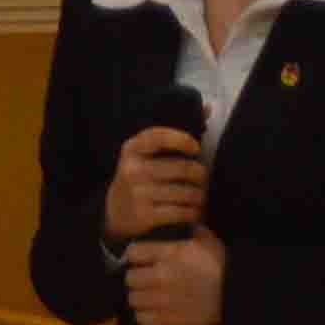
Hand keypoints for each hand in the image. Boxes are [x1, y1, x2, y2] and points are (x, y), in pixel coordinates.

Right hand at [102, 124, 211, 242]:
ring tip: (202, 196)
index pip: (159, 136)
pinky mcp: (145, 215)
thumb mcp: (145, 153)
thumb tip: (208, 108)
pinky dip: (193, 213)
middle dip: (200, 174)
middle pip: (181, 168)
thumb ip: (174, 133)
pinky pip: (180, 212)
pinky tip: (195, 212)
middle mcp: (133, 169)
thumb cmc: (140, 176)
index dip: (182, 139)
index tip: (196, 148)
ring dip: (199, 196)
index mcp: (132, 149)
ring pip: (185, 192)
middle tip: (203, 178)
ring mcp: (138, 193)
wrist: (115, 212)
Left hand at [121, 229, 227, 324]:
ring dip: (139, 296)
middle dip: (136, 276)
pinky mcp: (167, 319)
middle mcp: (161, 276)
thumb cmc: (222, 265)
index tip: (141, 257)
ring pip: (133, 299)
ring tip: (147, 295)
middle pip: (130, 277)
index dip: (136, 254)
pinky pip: (142, 318)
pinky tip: (152, 309)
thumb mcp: (207, 240)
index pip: (133, 253)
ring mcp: (162, 300)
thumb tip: (183, 225)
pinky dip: (145, 314)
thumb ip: (190, 231)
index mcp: (169, 254)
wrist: (235, 294)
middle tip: (144, 277)